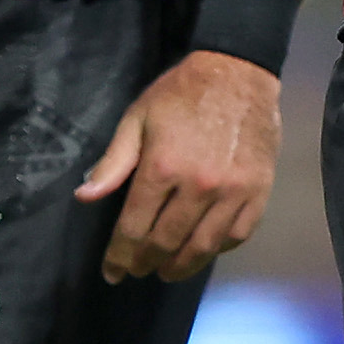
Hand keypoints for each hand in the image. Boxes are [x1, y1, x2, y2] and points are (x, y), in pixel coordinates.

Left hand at [75, 49, 278, 283]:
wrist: (239, 72)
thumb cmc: (181, 94)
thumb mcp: (137, 119)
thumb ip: (113, 161)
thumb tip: (84, 197)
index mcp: (162, 167)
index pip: (134, 228)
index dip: (119, 256)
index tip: (112, 272)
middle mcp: (198, 186)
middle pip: (166, 243)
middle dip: (145, 263)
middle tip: (137, 270)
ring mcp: (233, 192)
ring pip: (202, 247)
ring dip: (181, 267)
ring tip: (167, 271)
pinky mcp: (258, 191)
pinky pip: (237, 235)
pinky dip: (217, 249)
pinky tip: (203, 250)